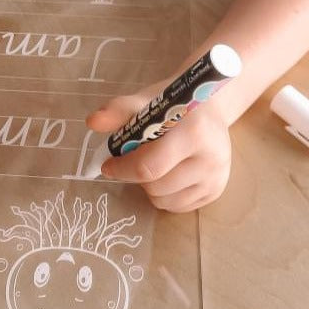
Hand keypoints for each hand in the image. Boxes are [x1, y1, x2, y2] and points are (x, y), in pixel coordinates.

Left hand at [86, 83, 231, 211]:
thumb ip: (118, 111)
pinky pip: (178, 207)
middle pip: (156, 187)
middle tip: (133, 160)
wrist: (209, 107)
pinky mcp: (216, 190)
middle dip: (136, 176)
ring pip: (165, 201)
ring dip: (149, 187)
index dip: (122, 168)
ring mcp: (216, 178)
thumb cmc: (174, 105)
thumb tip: (92, 122)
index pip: (149, 166)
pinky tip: (167, 173)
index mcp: (192, 133)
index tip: (108, 165)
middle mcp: (210, 159)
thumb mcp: (146, 101)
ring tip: (153, 165)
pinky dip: (165, 195)